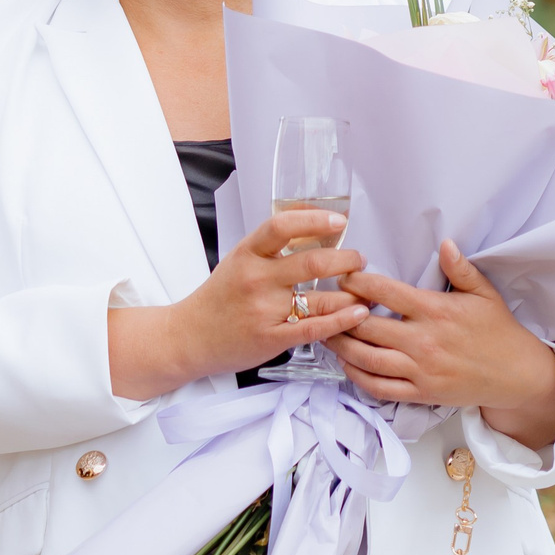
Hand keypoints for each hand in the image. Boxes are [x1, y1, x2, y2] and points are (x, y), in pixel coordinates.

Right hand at [116, 211, 369, 396]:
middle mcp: (256, 279)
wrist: (190, 337)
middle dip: (346, 260)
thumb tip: (307, 216)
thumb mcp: (237, 262)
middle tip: (358, 260)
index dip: (314, 220)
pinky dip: (343, 321)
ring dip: (352, 294)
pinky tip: (358, 314)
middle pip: (311, 263)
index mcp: (246, 255)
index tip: (339, 222)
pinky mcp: (273, 338)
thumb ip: (269, 245)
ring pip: (322, 299)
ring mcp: (264, 310)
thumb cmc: (218, 298)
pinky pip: (316, 328)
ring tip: (364, 291)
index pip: (281, 227)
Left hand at [330, 240, 554, 448]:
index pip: (384, 292)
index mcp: (435, 311)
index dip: (356, 282)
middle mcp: (423, 341)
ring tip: (324, 331)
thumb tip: (445, 242)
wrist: (520, 376)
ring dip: (339, 345)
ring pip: (366, 358)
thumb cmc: (499, 331)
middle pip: (365, 326)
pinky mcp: (421, 393)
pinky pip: (379, 387)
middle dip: (339, 314)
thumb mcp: (484, 294)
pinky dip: (356, 376)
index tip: (341, 276)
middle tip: (322, 304)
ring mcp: (420, 370)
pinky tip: (346, 364)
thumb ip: (461, 269)